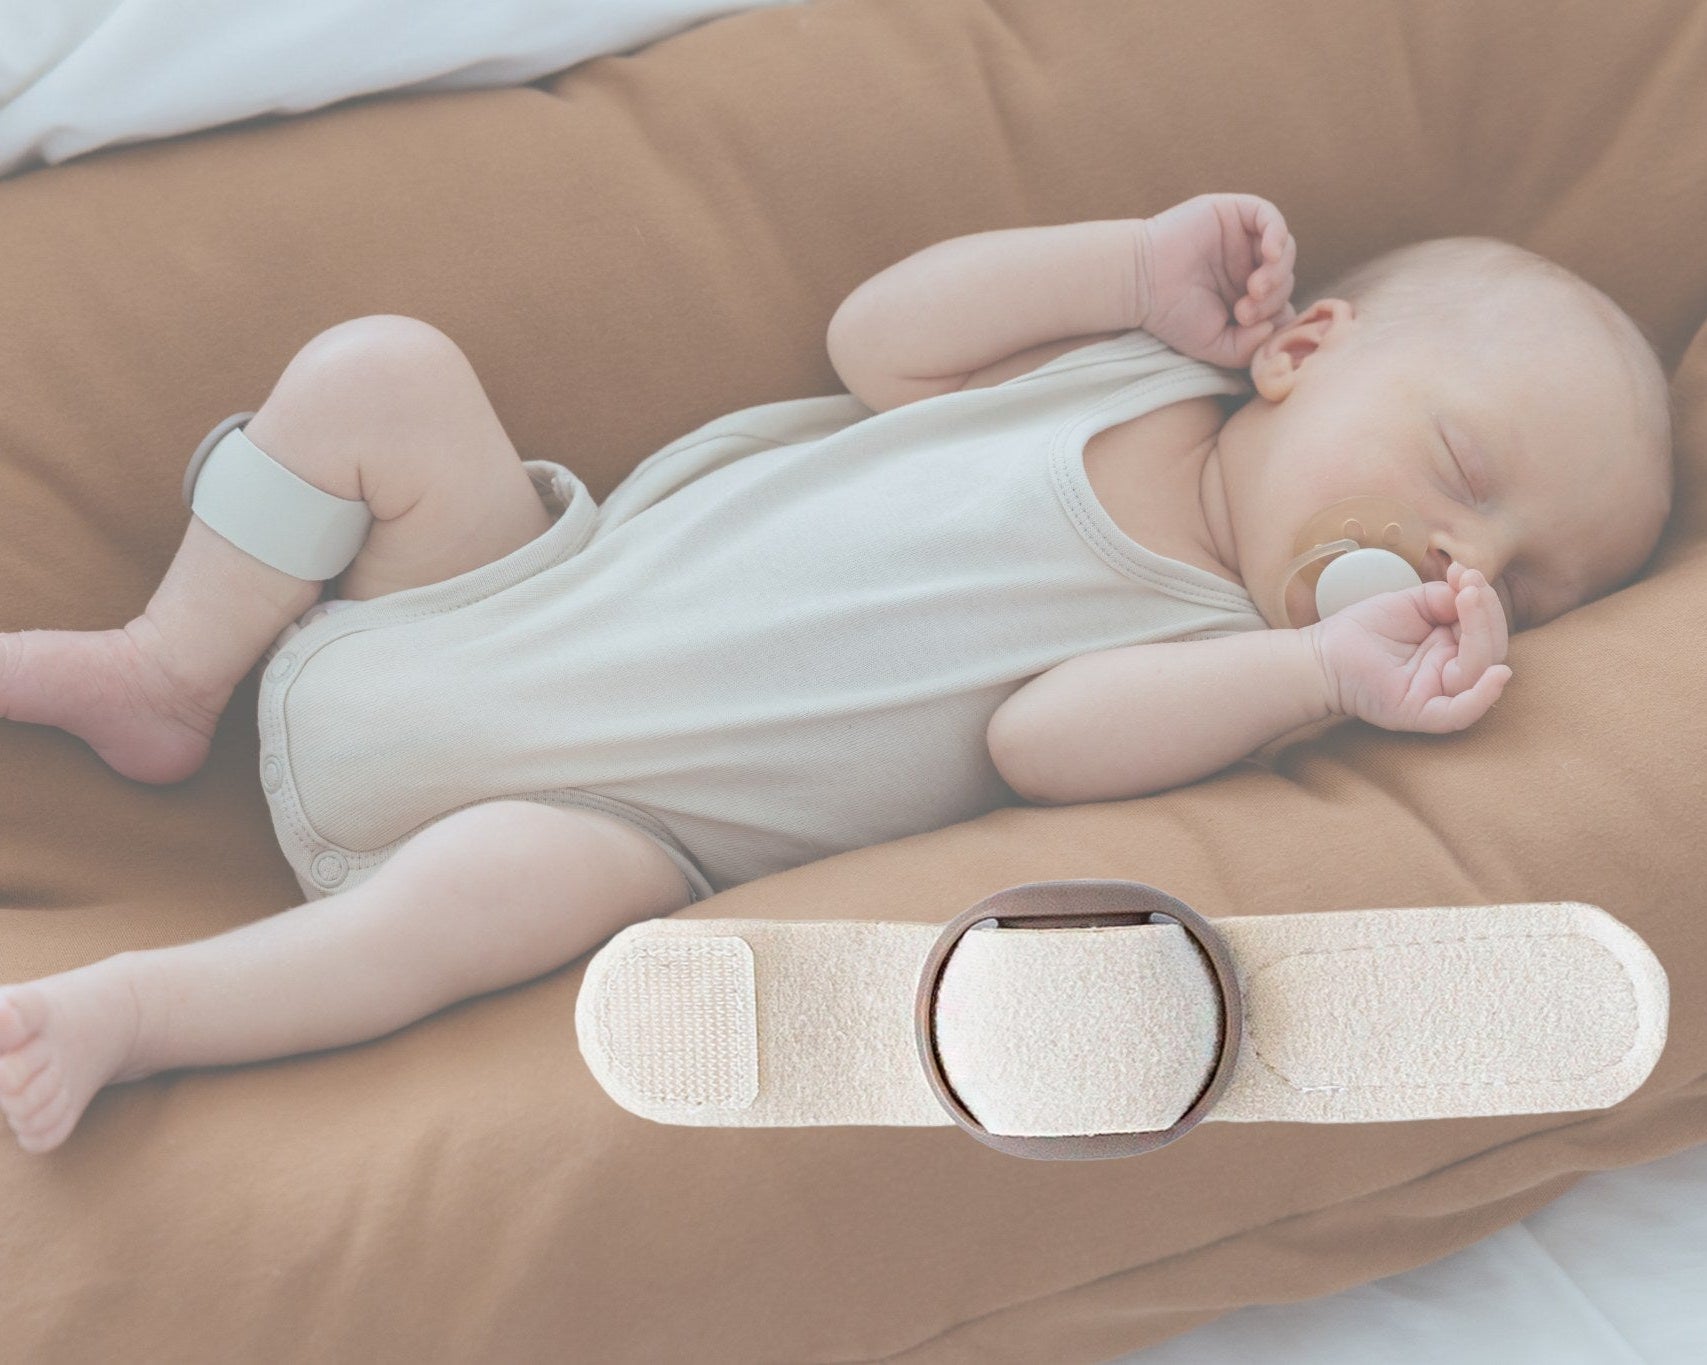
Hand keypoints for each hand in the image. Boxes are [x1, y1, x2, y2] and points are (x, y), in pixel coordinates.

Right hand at [1136, 193, 1297, 368]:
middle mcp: (1246, 265)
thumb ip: (1248, 348)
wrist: (1140, 284)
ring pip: (1284, 249)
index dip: (1277, 317)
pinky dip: (1277, 234)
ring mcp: (1242, 239)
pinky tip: (1269, 255)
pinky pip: (1270, 217)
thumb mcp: (1213, 345)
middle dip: (1273, 298)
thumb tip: (1274, 327)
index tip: (1251, 328)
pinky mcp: (1233, 213)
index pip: (1282, 303)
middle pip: (1285, 278)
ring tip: (1254, 290)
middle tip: (1244, 311)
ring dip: (1277, 272)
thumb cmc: (1171, 315)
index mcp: (1244, 295)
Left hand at [1305, 560, 1513, 731]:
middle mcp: (1449, 671)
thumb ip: (1442, 597)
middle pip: (1489, 650)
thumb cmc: (1363, 630)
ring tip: (1469, 600)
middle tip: (1471, 587)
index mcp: (1451, 648)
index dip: (1484, 603)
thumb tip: (1471, 589)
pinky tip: (1497, 675)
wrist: (1323, 654)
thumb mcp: (1409, 603)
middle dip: (1485, 615)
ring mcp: (1437, 693)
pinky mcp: (1420, 712)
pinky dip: (1482, 698)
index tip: (1467, 574)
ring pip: (1477, 674)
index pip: (1484, 629)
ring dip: (1482, 636)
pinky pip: (1459, 713)